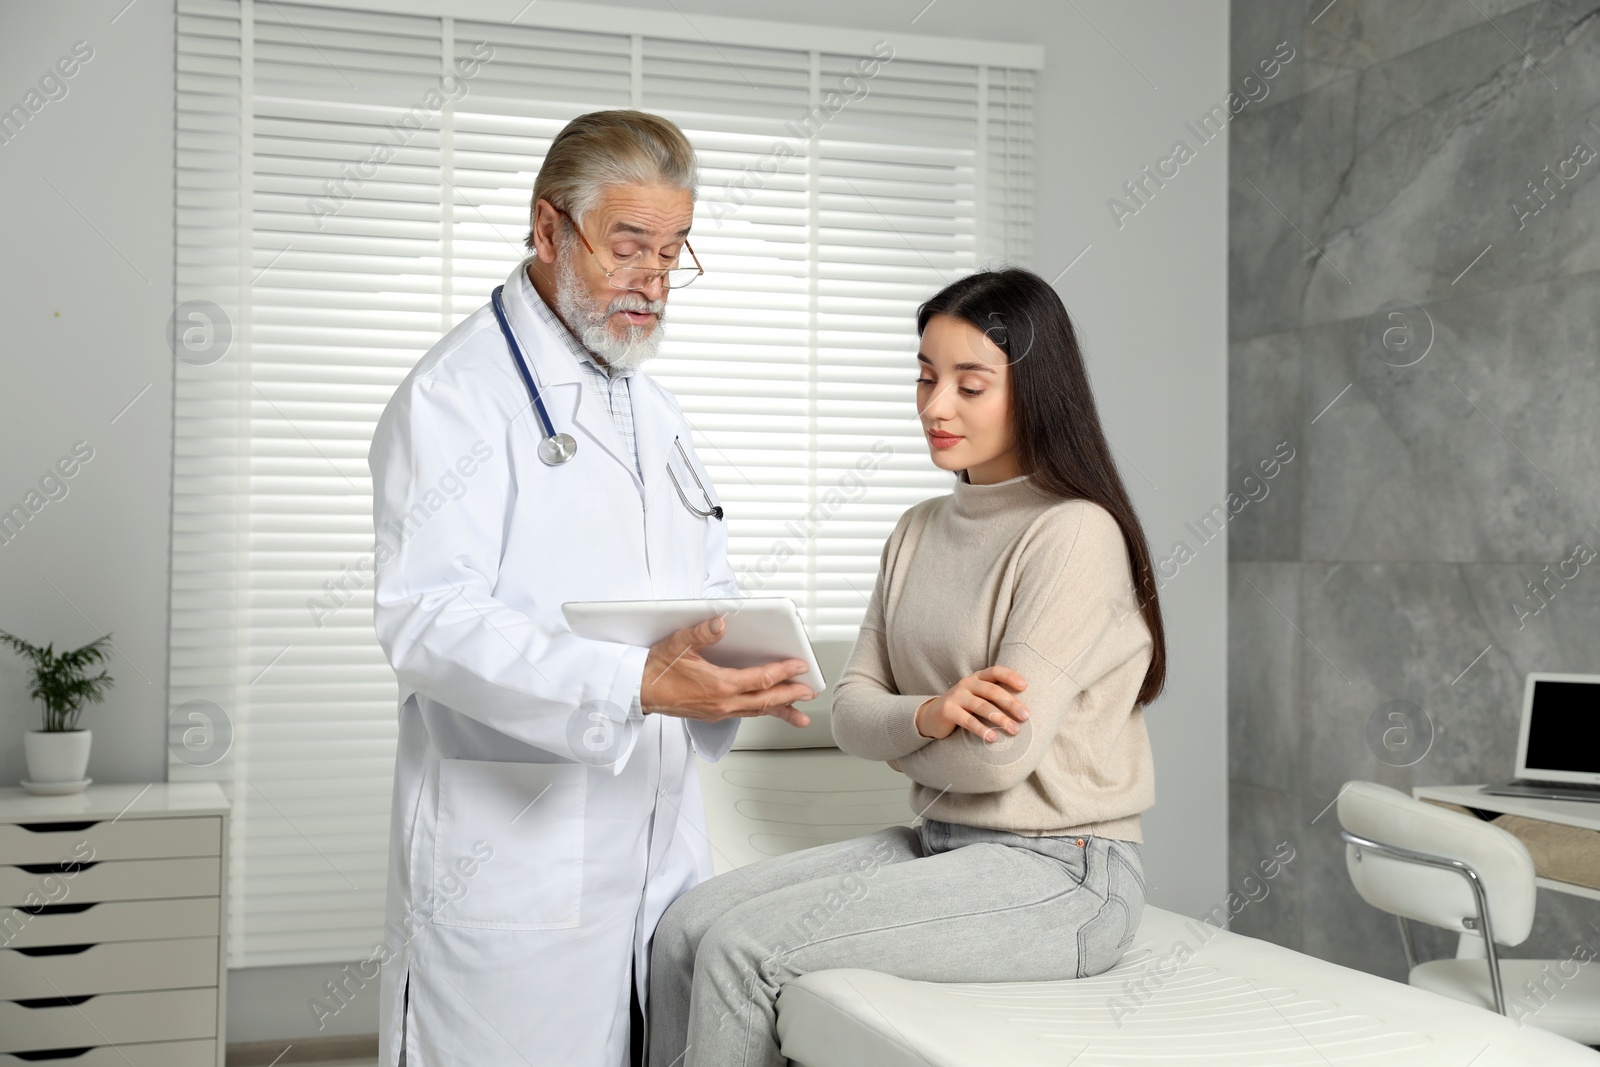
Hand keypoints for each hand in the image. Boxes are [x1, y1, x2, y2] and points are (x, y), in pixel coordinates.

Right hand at [640, 615, 815, 726]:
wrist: (638, 691)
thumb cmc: (656, 669)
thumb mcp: (679, 643)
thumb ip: (702, 632)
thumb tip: (720, 623)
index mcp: (719, 685)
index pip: (761, 679)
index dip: (784, 672)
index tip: (800, 667)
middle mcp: (723, 703)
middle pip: (766, 701)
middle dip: (791, 696)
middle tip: (810, 691)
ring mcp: (718, 711)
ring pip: (757, 711)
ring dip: (780, 710)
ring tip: (799, 715)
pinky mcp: (712, 714)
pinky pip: (745, 713)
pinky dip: (761, 711)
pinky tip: (766, 709)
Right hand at [914, 666, 1028, 742]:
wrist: (931, 716)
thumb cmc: (962, 707)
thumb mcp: (976, 697)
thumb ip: (993, 697)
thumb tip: (1023, 709)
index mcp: (976, 678)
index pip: (995, 672)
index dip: (1010, 677)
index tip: (1024, 687)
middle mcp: (966, 684)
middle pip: (992, 691)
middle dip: (1011, 704)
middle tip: (1026, 716)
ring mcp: (956, 696)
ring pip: (982, 706)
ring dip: (1000, 719)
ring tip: (1014, 730)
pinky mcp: (948, 711)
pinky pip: (968, 721)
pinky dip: (982, 730)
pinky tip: (993, 738)